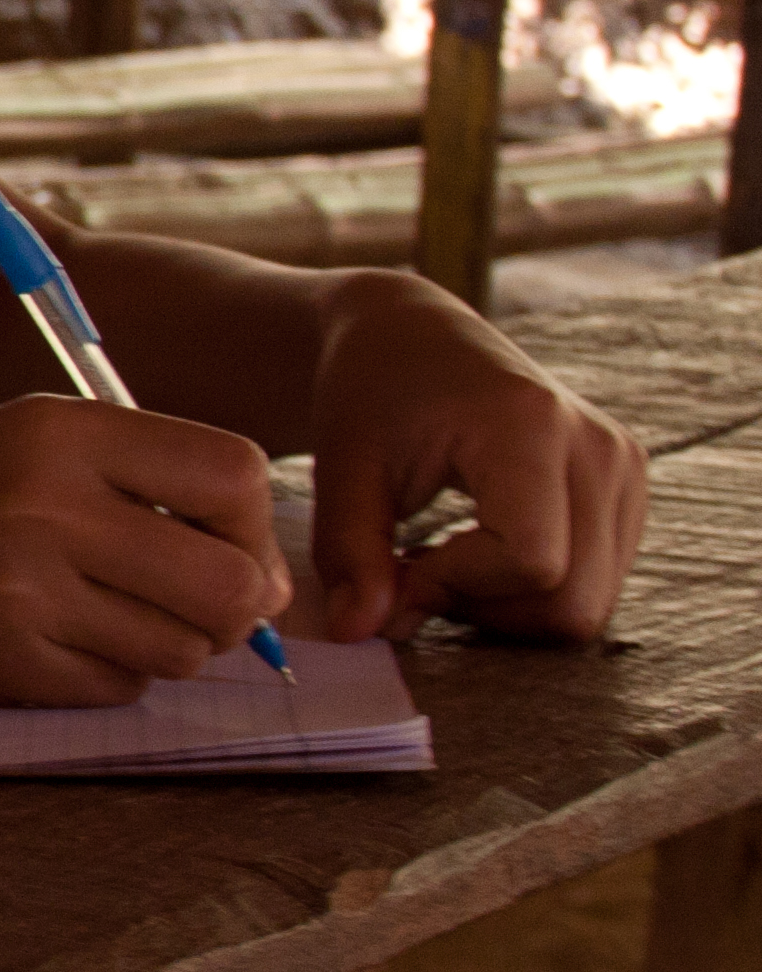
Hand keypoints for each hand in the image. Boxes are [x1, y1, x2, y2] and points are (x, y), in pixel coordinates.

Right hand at [0, 396, 292, 703]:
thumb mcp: (33, 444)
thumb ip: (150, 481)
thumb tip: (273, 578)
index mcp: (61, 432)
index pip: (231, 474)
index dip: (254, 524)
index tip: (230, 547)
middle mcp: (45, 504)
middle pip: (230, 581)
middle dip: (236, 609)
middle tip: (199, 609)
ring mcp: (22, 588)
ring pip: (184, 648)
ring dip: (168, 646)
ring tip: (106, 619)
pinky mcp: (4, 661)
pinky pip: (121, 688)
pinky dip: (108, 676)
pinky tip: (54, 643)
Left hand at [302, 275, 647, 641]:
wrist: (414, 338)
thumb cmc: (373, 394)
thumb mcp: (344, 469)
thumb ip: (351, 554)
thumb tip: (362, 633)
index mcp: (531, 425)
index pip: (530, 561)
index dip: (456, 587)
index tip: (395, 565)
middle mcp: (600, 448)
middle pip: (573, 600)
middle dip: (483, 610)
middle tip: (412, 573)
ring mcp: (624, 471)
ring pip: (589, 605)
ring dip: (505, 609)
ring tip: (440, 558)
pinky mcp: (627, 491)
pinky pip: (595, 586)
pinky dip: (531, 593)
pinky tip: (478, 552)